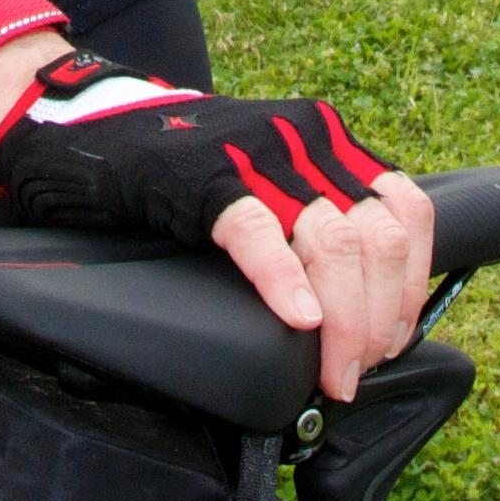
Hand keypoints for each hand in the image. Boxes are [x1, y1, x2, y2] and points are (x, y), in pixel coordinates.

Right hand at [0, 59, 443, 403]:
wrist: (89, 129)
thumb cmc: (180, 168)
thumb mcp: (268, 176)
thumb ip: (315, 213)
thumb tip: (361, 299)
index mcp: (327, 138)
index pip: (406, 212)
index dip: (410, 285)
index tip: (393, 338)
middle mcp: (304, 138)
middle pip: (377, 238)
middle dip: (379, 319)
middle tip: (356, 369)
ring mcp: (256, 156)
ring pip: (333, 244)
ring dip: (346, 323)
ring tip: (334, 371)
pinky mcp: (202, 180)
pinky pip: (257, 233)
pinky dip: (284, 282)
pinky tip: (295, 321)